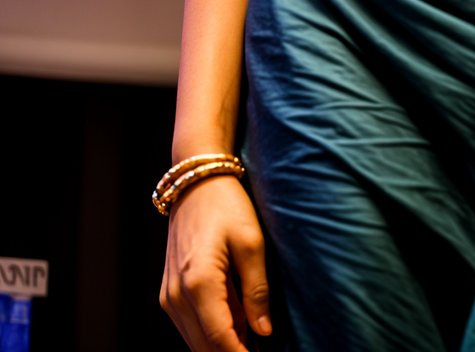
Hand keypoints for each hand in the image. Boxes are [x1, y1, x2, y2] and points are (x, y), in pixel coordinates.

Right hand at [160, 176, 271, 349]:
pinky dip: (212, 331)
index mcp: (199, 283)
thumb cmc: (226, 205)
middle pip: (204, 347)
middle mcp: (177, 295)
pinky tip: (238, 321)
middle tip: (260, 349)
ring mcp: (169, 295)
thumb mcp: (252, 243)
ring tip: (254, 334)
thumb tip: (264, 333)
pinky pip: (189, 325)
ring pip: (195, 341)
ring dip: (223, 344)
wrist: (196, 181)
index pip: (220, 340)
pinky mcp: (168, 292)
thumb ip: (257, 291)